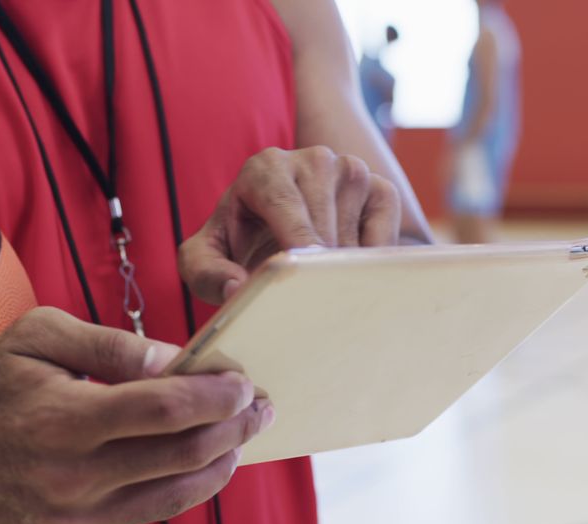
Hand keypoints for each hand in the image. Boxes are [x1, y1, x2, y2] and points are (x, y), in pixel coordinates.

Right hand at [0, 307, 272, 523]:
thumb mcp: (43, 335)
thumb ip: (113, 343)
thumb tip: (177, 362)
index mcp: (62, 420)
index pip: (164, 410)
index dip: (216, 396)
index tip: (245, 384)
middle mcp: (66, 481)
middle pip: (181, 459)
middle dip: (234, 431)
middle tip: (259, 410)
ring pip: (172, 499)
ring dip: (217, 467)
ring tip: (236, 441)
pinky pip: (139, 521)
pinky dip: (169, 492)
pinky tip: (178, 466)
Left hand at [179, 146, 402, 303]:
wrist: (271, 235)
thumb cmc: (238, 246)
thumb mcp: (202, 262)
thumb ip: (207, 275)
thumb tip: (237, 289)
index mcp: (265, 168)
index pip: (286, 203)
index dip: (295, 244)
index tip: (302, 277)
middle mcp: (312, 160)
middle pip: (323, 221)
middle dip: (314, 266)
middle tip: (307, 299)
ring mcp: (350, 171)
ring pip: (353, 229)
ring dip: (338, 265)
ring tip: (319, 282)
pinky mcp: (380, 190)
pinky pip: (385, 231)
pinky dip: (371, 258)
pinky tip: (349, 270)